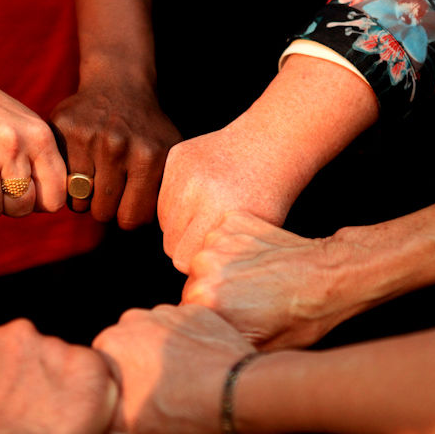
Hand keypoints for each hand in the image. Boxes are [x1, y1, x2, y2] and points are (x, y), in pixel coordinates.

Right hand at [50, 78, 180, 227]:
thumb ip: (166, 191)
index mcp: (150, 156)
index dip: (130, 215)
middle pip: (103, 213)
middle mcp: (119, 146)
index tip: (130, 202)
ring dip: (86, 197)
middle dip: (107, 207)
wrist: (119, 84)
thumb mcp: (169, 154)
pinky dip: (69, 180)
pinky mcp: (64, 128)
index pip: (132, 219)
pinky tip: (80, 163)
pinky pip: (61, 180)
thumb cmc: (146, 129)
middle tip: (111, 188)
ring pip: (79, 201)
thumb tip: (163, 229)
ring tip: (96, 176)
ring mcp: (90, 136)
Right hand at [92, 304, 255, 433]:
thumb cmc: (178, 411)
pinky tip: (199, 366)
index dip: (117, 383)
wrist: (233, 392)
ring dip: (162, 351)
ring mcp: (167, 312)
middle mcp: (133, 319)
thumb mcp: (123, 428)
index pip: (102, 362)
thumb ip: (98, 410)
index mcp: (109, 344)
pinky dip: (188, 343)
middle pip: (127, 342)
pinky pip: (183, 327)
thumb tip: (94, 403)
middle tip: (158, 390)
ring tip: (182, 379)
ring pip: (155, 333)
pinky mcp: (196, 312)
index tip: (134, 398)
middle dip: (137, 362)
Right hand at [158, 126, 294, 273]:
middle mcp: (197, 190)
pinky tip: (201, 194)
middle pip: (170, 243)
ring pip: (163, 220)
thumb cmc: (270, 197)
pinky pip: (162, 194)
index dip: (197, 261)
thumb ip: (222, 260)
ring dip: (180, 223)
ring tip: (206, 215)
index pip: (182, 259)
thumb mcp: (256, 236)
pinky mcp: (177, 157)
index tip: (213, 254)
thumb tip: (191, 287)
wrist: (272, 146)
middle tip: (209, 236)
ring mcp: (184, 171)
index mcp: (221, 213)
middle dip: (186, 245)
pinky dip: (177, 201)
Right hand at [183, 211, 361, 349]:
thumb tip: (206, 351)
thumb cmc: (300, 317)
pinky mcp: (233, 221)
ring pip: (209, 259)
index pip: (190, 311)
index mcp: (202, 300)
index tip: (234, 317)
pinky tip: (260, 259)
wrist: (331, 276)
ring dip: (224, 268)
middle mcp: (202, 266)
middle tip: (248, 299)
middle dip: (215, 292)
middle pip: (195, 283)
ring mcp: (217, 239)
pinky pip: (223, 237)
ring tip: (255, 279)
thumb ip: (220, 345)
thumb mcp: (257, 349)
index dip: (212, 317)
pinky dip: (237, 246)